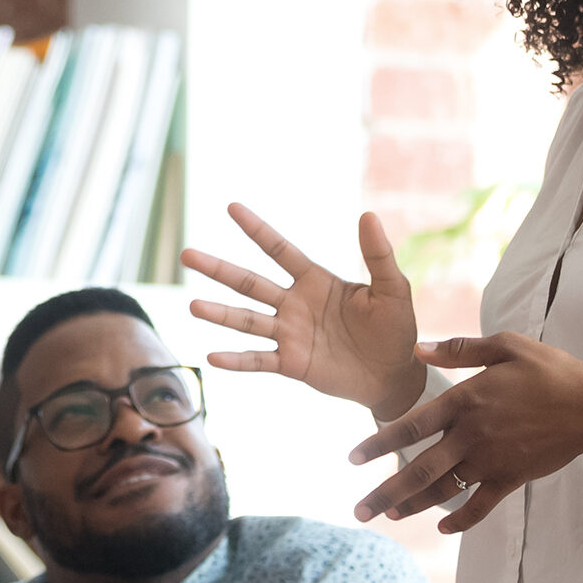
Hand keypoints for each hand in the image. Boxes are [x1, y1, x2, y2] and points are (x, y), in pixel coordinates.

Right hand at [184, 205, 425, 419]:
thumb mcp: (392, 289)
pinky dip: (236, 360)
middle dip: (219, 269)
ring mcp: (290, 334)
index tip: (231, 207)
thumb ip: (378, 256)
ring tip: (193, 306)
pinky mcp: (292, 363)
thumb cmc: (395, 328)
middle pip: (250, 283)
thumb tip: (368, 216)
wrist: (395, 375)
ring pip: (247, 320)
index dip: (256, 229)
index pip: (280, 250)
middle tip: (187, 254)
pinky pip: (259, 360)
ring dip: (220, 314)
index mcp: (316, 281)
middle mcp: (295, 304)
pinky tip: (212, 357)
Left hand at [348, 334, 582, 531]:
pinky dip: (461, 520)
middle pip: (418, 470)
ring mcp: (491, 461)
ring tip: (388, 516)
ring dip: (413, 507)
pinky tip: (442, 528)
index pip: (411, 427)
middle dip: (385, 494)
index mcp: (465, 401)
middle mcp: (472, 435)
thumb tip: (417, 348)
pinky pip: (480, 506)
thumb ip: (460, 349)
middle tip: (358, 512)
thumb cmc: (550, 370)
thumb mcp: (506, 346)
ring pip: (443, 491)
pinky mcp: (511, 478)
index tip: (352, 459)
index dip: (378, 444)